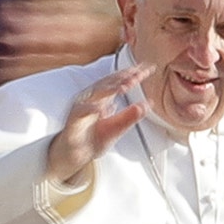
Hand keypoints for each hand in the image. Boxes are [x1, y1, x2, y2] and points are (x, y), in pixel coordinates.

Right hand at [46, 64, 152, 185]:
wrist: (75, 155)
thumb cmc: (94, 138)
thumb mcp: (117, 128)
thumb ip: (130, 116)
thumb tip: (148, 104)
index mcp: (103, 98)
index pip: (120, 82)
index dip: (134, 74)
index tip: (149, 69)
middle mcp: (92, 98)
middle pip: (109, 82)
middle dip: (124, 76)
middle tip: (139, 73)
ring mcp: (82, 107)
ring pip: (95, 93)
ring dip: (110, 88)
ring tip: (126, 86)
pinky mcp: (73, 120)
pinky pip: (81, 112)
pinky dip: (91, 109)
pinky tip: (102, 109)